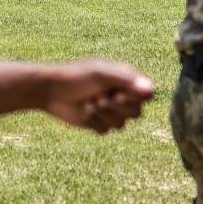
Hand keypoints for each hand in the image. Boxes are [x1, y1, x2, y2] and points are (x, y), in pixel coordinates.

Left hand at [40, 60, 154, 132]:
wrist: (51, 90)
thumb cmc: (76, 76)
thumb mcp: (101, 73)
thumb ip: (126, 80)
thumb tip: (151, 89)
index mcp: (125, 80)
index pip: (145, 95)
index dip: (134, 99)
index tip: (118, 94)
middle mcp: (121, 95)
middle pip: (136, 112)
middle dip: (116, 108)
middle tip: (99, 99)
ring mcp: (110, 110)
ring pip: (121, 124)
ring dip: (102, 115)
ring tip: (89, 104)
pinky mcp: (98, 122)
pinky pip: (106, 130)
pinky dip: (94, 122)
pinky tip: (84, 111)